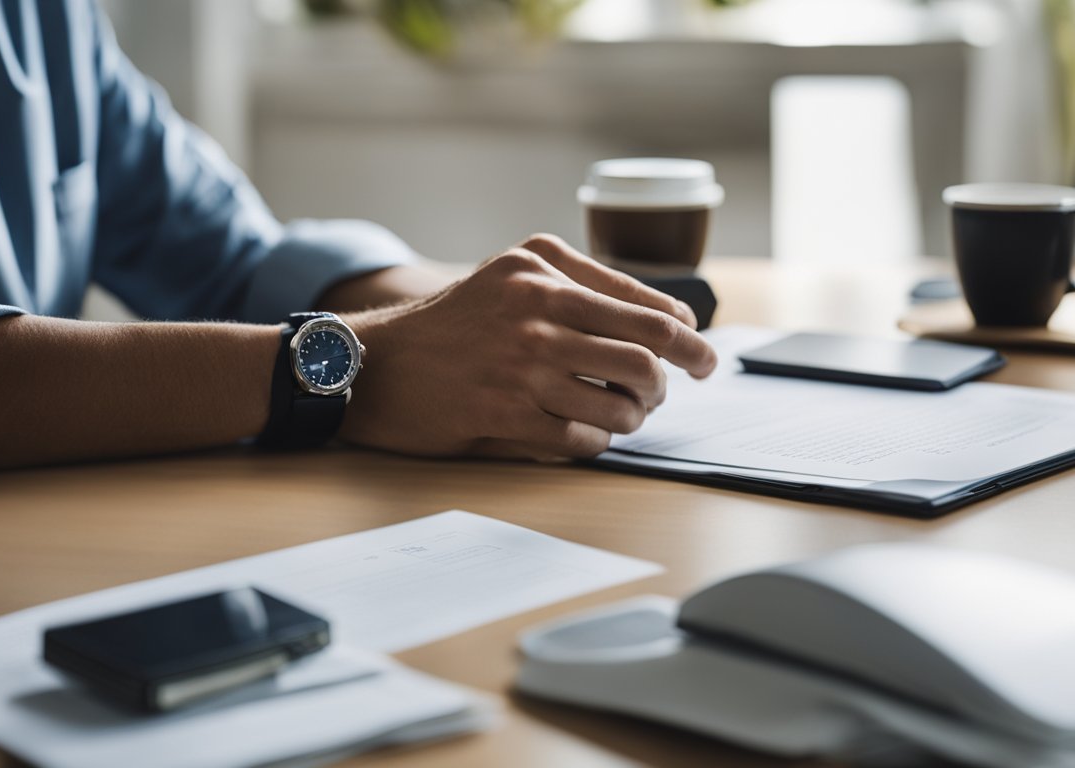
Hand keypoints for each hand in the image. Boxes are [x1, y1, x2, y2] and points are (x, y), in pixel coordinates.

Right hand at [339, 234, 717, 458]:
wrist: (374, 362)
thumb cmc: (454, 322)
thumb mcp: (512, 274)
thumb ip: (580, 284)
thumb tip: (667, 320)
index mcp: (543, 268)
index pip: (646, 307)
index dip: (687, 337)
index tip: (700, 352)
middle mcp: (536, 309)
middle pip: (647, 355)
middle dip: (673, 380)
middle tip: (669, 391)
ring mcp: (521, 362)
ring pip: (621, 399)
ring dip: (635, 415)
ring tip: (627, 414)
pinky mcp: (504, 411)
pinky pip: (582, 436)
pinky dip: (597, 441)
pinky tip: (590, 434)